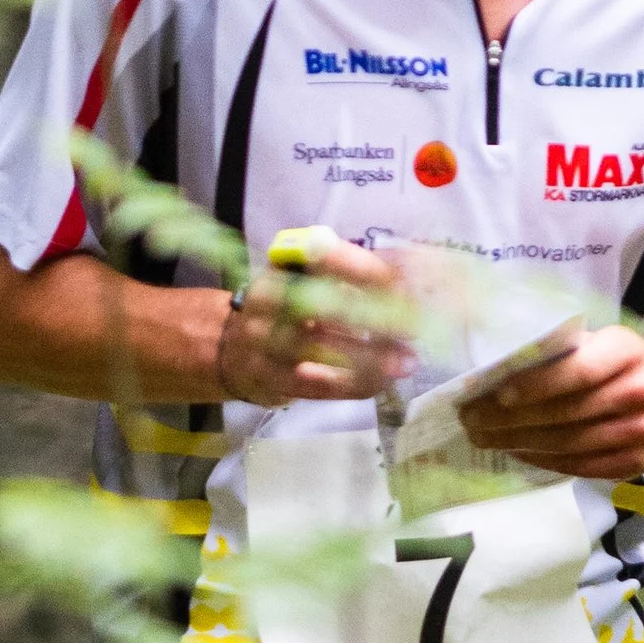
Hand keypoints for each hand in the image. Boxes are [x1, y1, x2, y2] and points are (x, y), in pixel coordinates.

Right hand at [217, 239, 414, 406]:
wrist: (228, 350)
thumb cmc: (284, 311)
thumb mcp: (305, 282)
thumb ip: (347, 280)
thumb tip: (407, 290)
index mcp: (282, 267)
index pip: (325, 257)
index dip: (367, 270)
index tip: (403, 285)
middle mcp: (269, 299)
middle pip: (325, 304)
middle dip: (375, 315)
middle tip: (414, 327)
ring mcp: (264, 342)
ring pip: (323, 349)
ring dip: (371, 358)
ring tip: (406, 362)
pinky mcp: (269, 378)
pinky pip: (317, 384)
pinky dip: (353, 385)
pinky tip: (381, 383)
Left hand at [458, 325, 643, 479]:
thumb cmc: (622, 362)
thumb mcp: (601, 341)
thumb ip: (562, 351)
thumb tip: (499, 365)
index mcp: (628, 351)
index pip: (579, 371)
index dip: (536, 384)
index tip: (498, 393)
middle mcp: (640, 392)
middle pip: (566, 413)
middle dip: (511, 419)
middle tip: (472, 419)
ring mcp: (642, 433)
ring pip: (569, 444)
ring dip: (519, 443)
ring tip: (485, 437)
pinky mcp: (635, 464)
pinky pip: (580, 466)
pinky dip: (543, 461)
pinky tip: (517, 451)